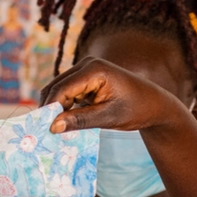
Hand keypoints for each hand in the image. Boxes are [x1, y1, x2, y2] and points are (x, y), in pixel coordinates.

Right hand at [38, 57, 187, 134]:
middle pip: (56, 87)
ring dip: (55, 108)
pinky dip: (63, 107)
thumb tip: (53, 126)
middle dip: (49, 108)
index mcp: (94, 69)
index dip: (50, 108)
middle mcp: (87, 65)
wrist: (154, 105)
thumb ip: (80, 120)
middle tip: (42, 131)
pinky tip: (63, 123)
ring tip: (52, 130)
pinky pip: (67, 93)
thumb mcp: (108, 117)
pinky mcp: (86, 80)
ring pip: (59, 90)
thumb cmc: (136, 110)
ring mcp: (85, 71)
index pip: (62, 88)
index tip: (42, 129)